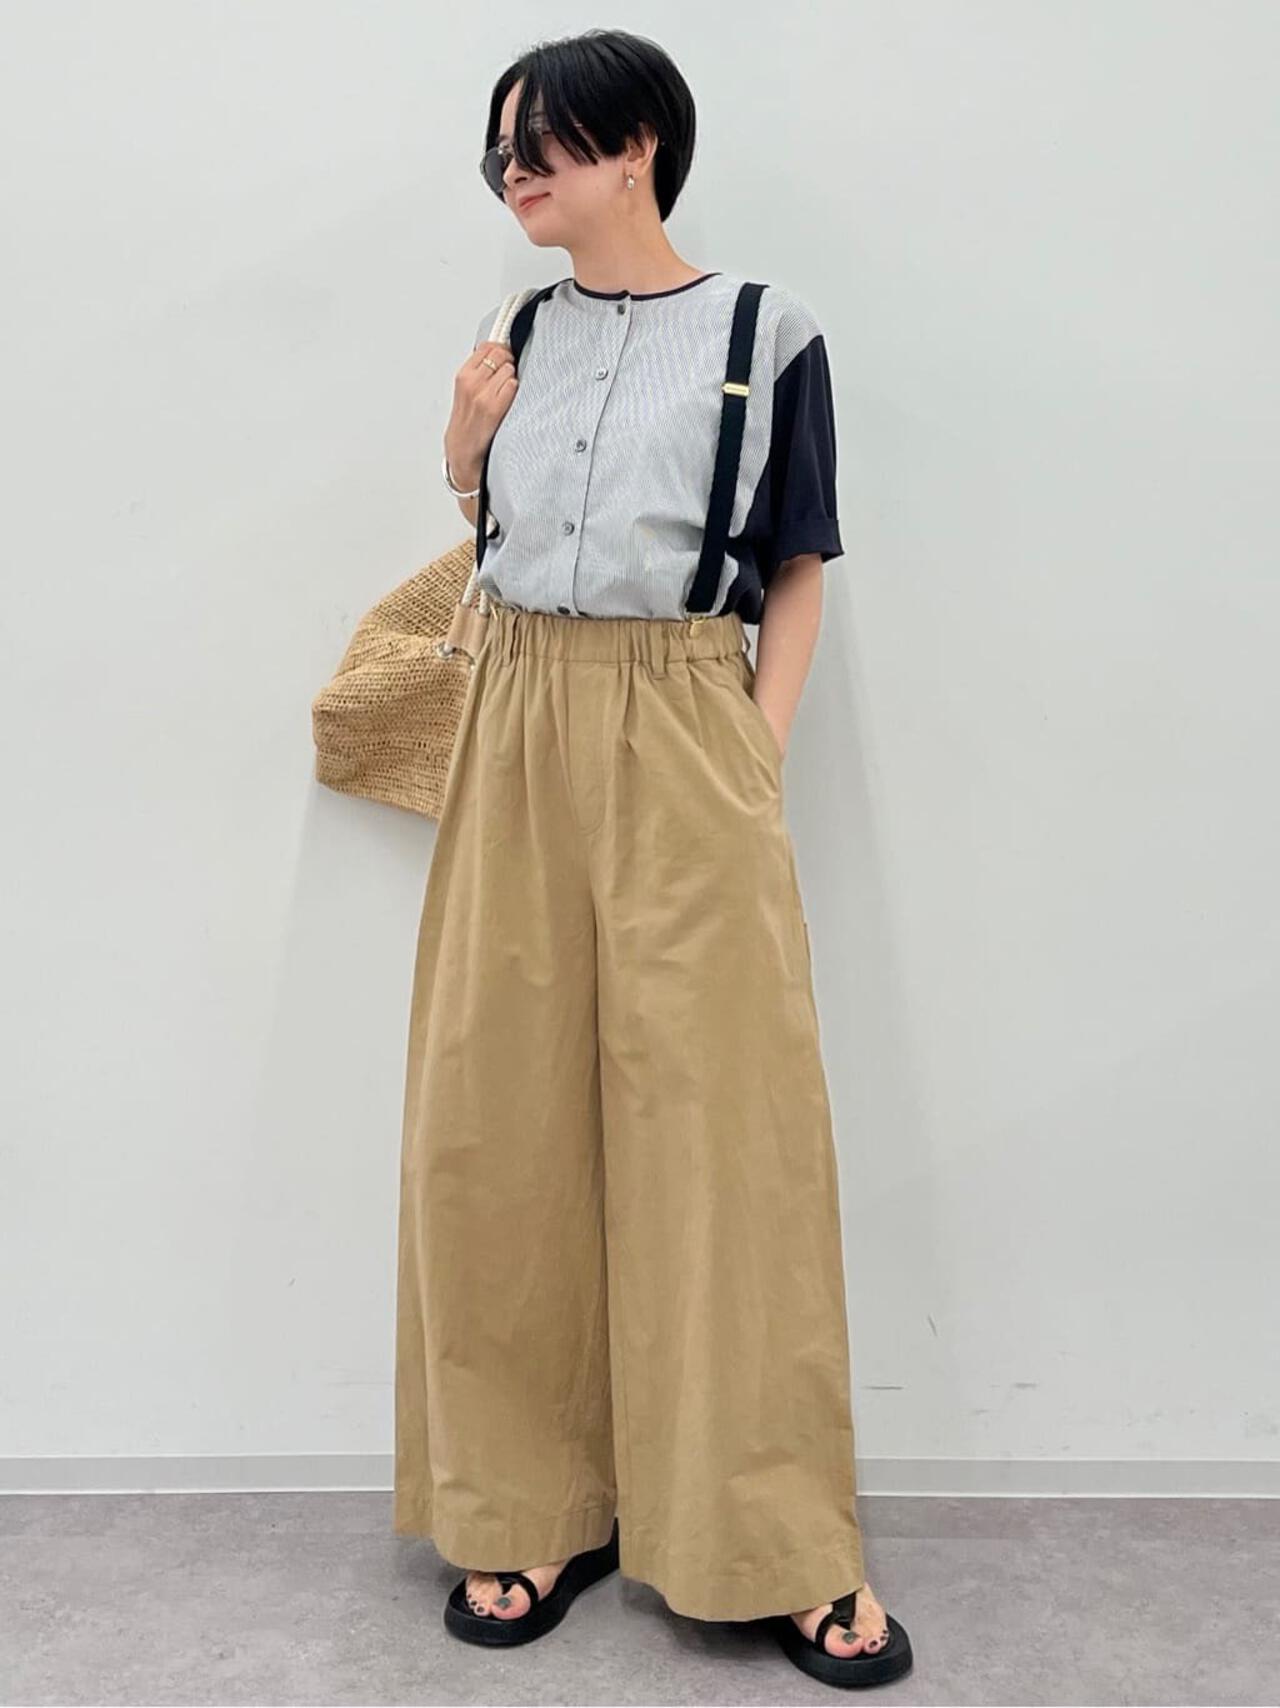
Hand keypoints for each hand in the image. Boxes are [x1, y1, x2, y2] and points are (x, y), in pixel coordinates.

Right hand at [444, 341, 519, 485]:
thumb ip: (479, 370)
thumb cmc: (467, 420)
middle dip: (509, 361)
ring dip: (513, 378)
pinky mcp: (494, 408)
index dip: (499, 349)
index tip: (503, 356)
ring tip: (506, 391)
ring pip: (509, 369)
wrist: (463, 449)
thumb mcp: (466, 389)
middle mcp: (472, 383)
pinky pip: (513, 386)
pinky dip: (515, 391)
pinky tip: (509, 401)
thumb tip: (499, 351)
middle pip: (501, 354)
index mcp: (463, 375)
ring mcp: (483, 395)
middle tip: (509, 373)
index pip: (487, 346)